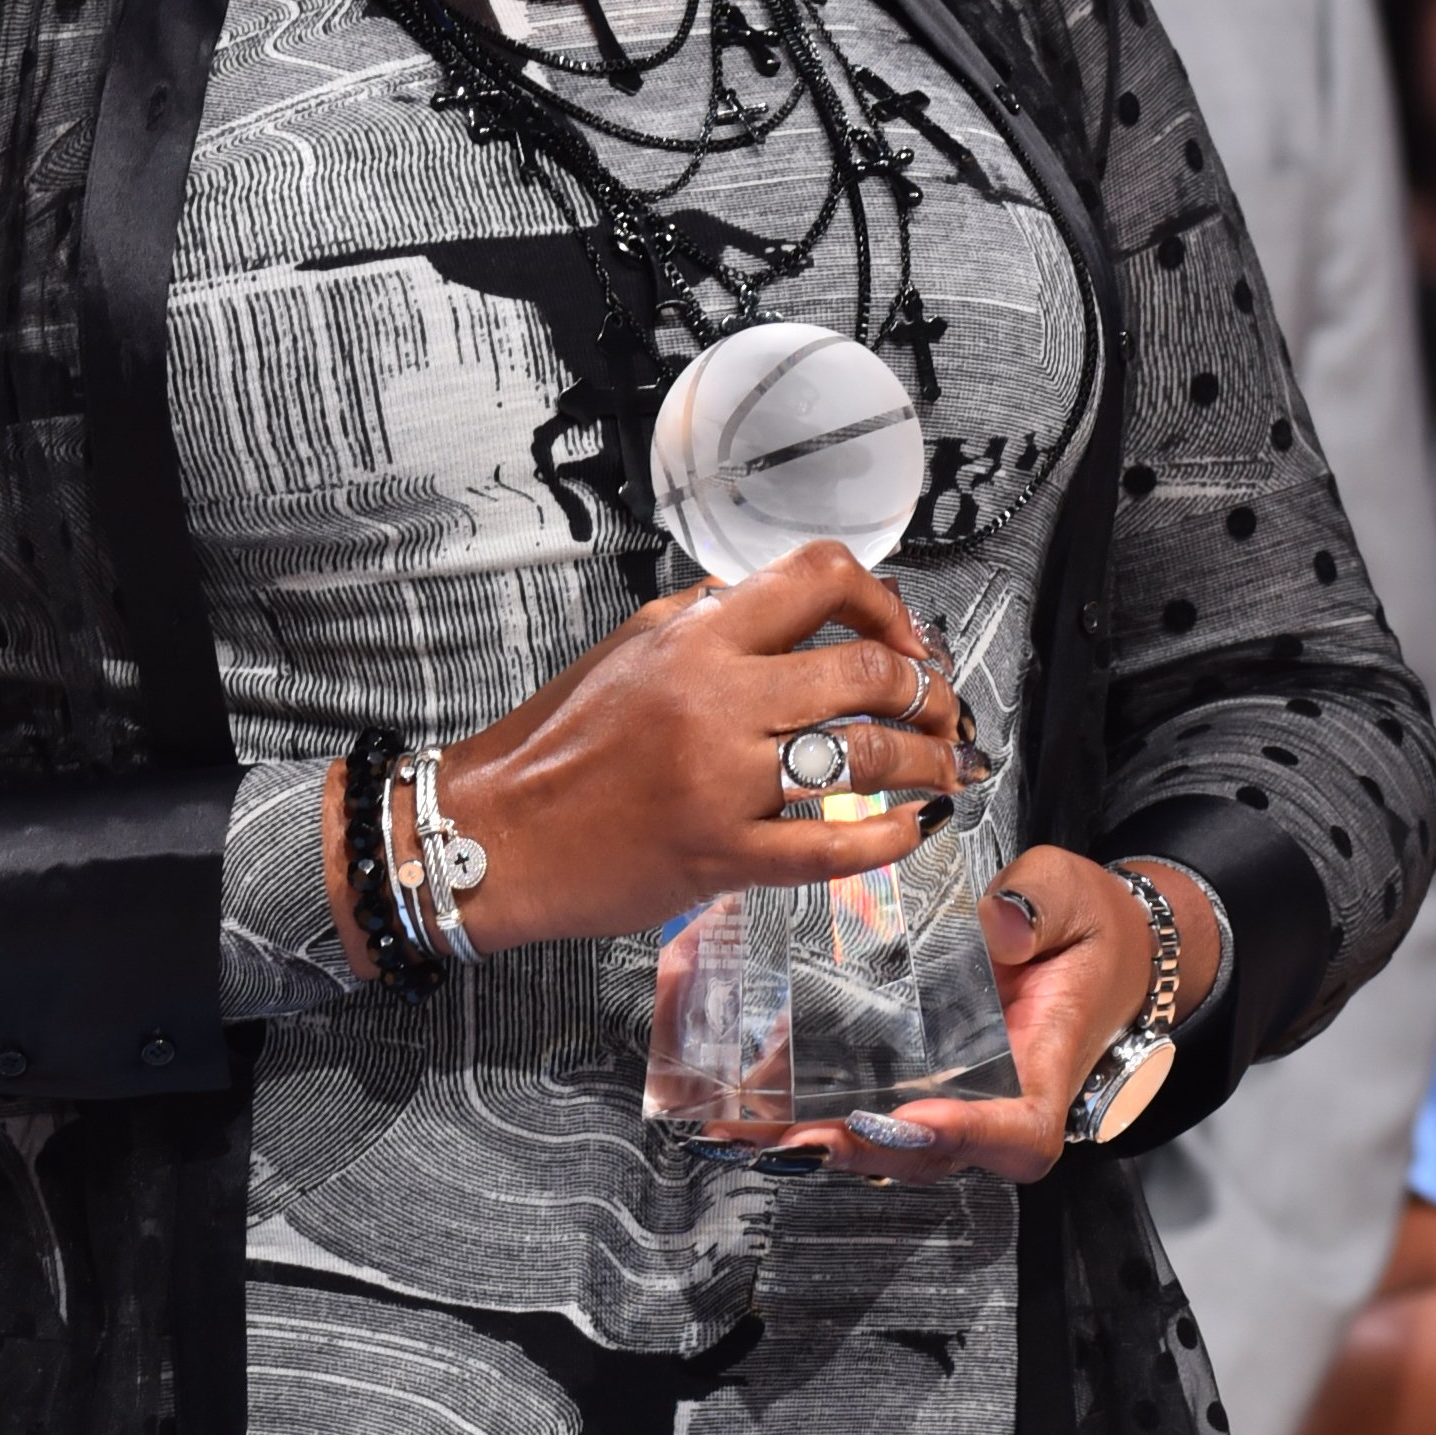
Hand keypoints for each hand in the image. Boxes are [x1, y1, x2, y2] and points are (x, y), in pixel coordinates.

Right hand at [351, 539, 969, 963]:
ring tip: (940, 769)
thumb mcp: (625, 647)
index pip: (819, 580)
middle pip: (866, 669)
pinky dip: (890, 838)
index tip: (901, 633)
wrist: (495, 834)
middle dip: (926, 690)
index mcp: (694, 637)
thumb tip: (771, 596)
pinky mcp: (723, 854)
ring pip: (865, 756)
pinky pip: (832, 848)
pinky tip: (910, 829)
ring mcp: (723, 781)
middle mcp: (716, 700)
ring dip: (925, 761)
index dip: (884, 602)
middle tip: (940, 709)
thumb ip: (702, 617)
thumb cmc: (554, 745)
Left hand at [776, 839, 1221, 1184]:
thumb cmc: (1082, 925)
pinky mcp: (909, 1076)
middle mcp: (992, 1097)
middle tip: (801, 1137)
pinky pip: (857, 1102)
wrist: (1081, 939)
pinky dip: (803, 1105)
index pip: (1020, 1132)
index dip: (971, 1138)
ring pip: (885, 1141)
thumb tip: (998, 925)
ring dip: (818, 1139)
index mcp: (1044, 1065)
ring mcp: (948, 1095)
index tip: (917, 1120)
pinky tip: (748, 1099)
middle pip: (933, 1154)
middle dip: (865, 1149)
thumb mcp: (1072, 895)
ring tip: (753, 1130)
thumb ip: (1041, 907)